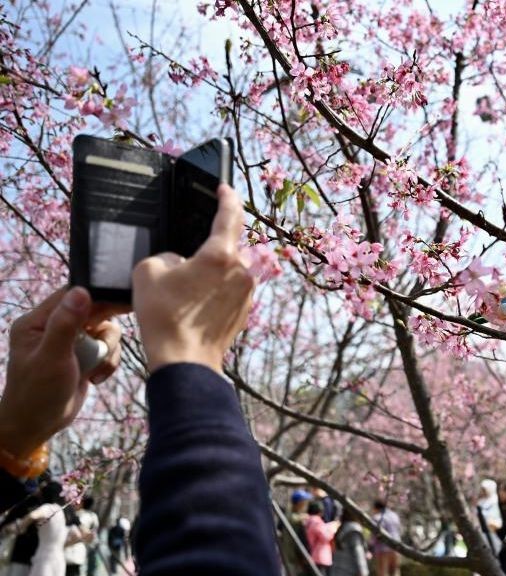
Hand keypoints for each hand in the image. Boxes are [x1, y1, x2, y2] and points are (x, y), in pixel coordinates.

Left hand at [0, 287, 123, 458]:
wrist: (37, 426)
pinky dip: (108, 362)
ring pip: (105, 331)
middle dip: (105, 328)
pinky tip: (96, 378)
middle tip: (115, 336)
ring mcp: (71, 342)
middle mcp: (54, 327)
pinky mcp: (84, 356)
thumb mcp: (52, 357)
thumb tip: (81, 291)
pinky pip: (108, 348)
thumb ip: (65, 324)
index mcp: (37, 321)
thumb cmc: (37, 393)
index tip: (121, 298)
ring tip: (97, 368)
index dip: (96, 294)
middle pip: (94, 310)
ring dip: (108, 349)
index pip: (70, 295)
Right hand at [132, 184, 252, 372]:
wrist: (184, 361)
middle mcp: (242, 271)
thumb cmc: (164, 316)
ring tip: (182, 294)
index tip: (224, 189)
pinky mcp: (245, 312)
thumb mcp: (148, 272)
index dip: (227, 198)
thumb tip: (179, 262)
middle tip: (181, 266)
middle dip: (205, 252)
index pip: (230, 215)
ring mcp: (247, 293)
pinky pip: (228, 292)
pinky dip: (212, 294)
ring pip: (226, 272)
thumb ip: (166, 255)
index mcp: (221, 255)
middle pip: (225, 248)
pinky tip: (192, 308)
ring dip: (208, 275)